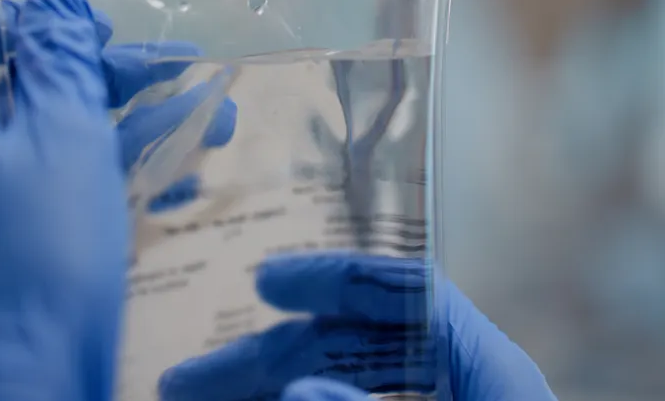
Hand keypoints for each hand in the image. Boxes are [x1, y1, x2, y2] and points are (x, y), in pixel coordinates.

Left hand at [0, 0, 234, 400]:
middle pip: (16, 85)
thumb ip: (60, 53)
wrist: (21, 387)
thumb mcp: (65, 133)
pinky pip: (43, 192)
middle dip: (105, 73)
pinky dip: (103, 176)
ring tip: (209, 125)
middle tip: (175, 70)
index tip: (94, 33)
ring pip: (44, 141)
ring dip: (125, 125)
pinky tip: (175, 181)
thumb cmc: (37, 261)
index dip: (30, 17)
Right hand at [158, 253, 556, 400]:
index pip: (406, 293)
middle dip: (264, 361)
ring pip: (333, 395)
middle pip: (349, 352)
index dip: (334, 277)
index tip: (264, 281)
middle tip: (181, 381)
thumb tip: (297, 391)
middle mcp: (453, 390)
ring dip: (264, 399)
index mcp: (483, 369)